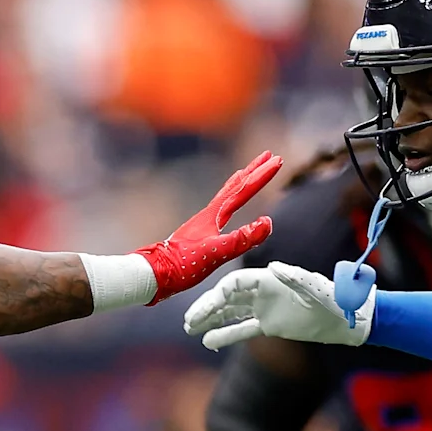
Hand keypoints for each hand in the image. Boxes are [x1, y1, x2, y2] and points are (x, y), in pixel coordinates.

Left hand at [135, 151, 280, 303]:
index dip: (261, 175)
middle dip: (254, 171)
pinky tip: (226, 209)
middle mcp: (209, 214)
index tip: (277, 161)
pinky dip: (228, 202)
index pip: (243, 190)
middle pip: (236, 186)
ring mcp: (203, 223)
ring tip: (248, 173)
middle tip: (269, 156)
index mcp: (214, 215)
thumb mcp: (216, 253)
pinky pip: (220, 210)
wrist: (154, 274)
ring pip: (227, 195)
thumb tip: (267, 222)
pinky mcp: (199, 234)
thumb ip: (242, 239)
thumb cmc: (182, 265)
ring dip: (240, 182)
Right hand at [184, 262, 367, 351]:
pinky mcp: (269, 325)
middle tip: (188, 322)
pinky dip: (225, 334)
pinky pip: (242, 329)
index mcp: (269, 279)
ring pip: (230, 313)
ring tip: (190, 329)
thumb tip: (275, 267)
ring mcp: (264, 308)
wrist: (345, 318)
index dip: (217, 294)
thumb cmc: (332, 298)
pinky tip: (208, 340)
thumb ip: (295, 277)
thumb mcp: (314, 287)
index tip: (204, 308)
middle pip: (226, 297)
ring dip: (210, 319)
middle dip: (206, 308)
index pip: (235, 284)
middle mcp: (262, 292)